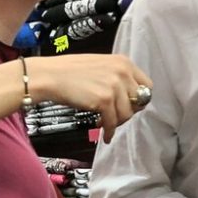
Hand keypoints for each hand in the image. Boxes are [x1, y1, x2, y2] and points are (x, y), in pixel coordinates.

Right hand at [28, 54, 151, 143]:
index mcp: (123, 62)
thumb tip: (128, 97)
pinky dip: (109, 132)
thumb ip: (116, 77)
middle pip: (139, 101)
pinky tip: (104, 135)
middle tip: (116, 116)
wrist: (50, 75)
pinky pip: (113, 123)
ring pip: (127, 114)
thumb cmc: (69, 71)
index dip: (138, 98)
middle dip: (128, 111)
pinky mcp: (104, 101)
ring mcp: (114, 86)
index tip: (129, 105)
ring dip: (117, 122)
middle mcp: (123, 72)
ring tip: (105, 123)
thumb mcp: (100, 66)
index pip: (147, 85)